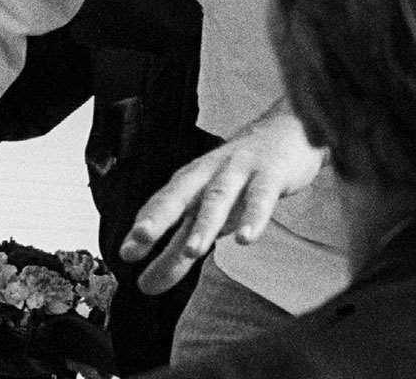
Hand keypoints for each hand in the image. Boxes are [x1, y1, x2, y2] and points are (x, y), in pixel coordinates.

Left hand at [121, 102, 325, 292]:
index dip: (144, 225)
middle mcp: (209, 173)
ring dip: (205, 223)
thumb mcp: (207, 211)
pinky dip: (254, 216)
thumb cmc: (241, 177)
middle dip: (159, 216)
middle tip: (140, 240)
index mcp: (189, 182)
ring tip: (193, 251)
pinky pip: (262, 195)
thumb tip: (146, 286)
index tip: (126, 254)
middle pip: (180, 194)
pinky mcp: (272, 172)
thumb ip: (176, 249)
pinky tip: (246, 238)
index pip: (161, 204)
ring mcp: (241, 170)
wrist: (290, 130)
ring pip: (219, 196)